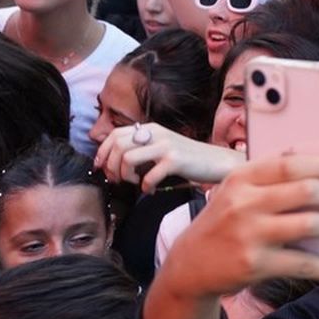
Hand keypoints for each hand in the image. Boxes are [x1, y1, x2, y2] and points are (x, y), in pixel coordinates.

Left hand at [93, 121, 243, 192]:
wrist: (216, 161)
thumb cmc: (188, 158)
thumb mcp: (162, 146)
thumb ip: (143, 148)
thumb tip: (114, 161)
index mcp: (151, 129)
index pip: (115, 134)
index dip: (103, 152)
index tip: (101, 168)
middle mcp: (156, 133)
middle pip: (117, 145)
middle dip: (111, 166)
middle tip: (117, 180)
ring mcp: (166, 146)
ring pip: (127, 158)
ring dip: (125, 175)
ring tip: (135, 183)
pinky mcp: (175, 160)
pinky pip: (148, 176)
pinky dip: (145, 187)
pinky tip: (151, 189)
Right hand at [155, 155, 318, 298]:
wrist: (189, 266)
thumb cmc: (224, 222)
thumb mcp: (235, 190)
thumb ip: (267, 174)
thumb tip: (309, 153)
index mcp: (241, 179)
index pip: (290, 164)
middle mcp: (244, 204)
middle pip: (307, 190)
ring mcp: (249, 235)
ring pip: (310, 224)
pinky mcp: (254, 265)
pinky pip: (303, 263)